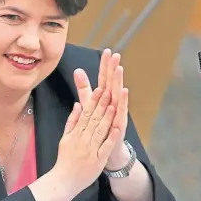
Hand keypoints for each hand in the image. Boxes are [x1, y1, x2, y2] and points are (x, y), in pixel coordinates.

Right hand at [54, 87, 121, 190]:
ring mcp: (90, 150)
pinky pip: (104, 148)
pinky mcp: (97, 161)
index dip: (93, 102)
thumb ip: (72, 121)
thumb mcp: (65, 138)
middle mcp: (82, 140)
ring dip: (106, 119)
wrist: (63, 181)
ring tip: (113, 106)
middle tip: (109, 91)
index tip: (100, 89)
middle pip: (93, 120)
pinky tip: (116, 129)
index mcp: (75, 134)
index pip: (85, 114)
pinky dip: (110, 139)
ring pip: (99, 131)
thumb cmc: (65, 159)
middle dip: (101, 105)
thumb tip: (77, 104)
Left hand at [74, 49, 129, 169]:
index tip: (107, 51)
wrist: (107, 150)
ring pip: (118, 95)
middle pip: (112, 83)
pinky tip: (124, 91)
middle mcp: (113, 103)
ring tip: (119, 69)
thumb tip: (77, 70)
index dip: (105, 65)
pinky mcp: (119, 123)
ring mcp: (117, 113)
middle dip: (114, 69)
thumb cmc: (100, 126)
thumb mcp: (90, 104)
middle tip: (116, 55)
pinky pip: (121, 111)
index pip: (104, 78)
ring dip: (119, 82)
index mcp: (104, 98)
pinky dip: (122, 101)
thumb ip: (84, 88)